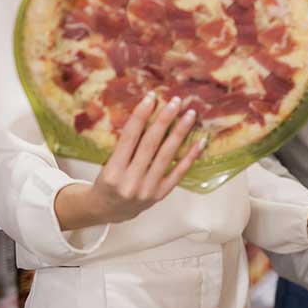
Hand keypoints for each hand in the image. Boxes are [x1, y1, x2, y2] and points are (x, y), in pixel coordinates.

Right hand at [55, 93, 204, 229]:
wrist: (108, 211)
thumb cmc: (108, 181)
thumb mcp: (108, 162)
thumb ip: (125, 144)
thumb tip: (147, 112)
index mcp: (113, 171)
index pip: (129, 137)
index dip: (141, 115)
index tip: (151, 96)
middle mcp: (130, 181)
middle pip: (150, 144)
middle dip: (164, 120)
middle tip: (176, 101)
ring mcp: (147, 189)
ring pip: (166, 156)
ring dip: (179, 133)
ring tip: (189, 115)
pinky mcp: (160, 195)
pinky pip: (178, 173)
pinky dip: (190, 157)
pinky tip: (199, 142)